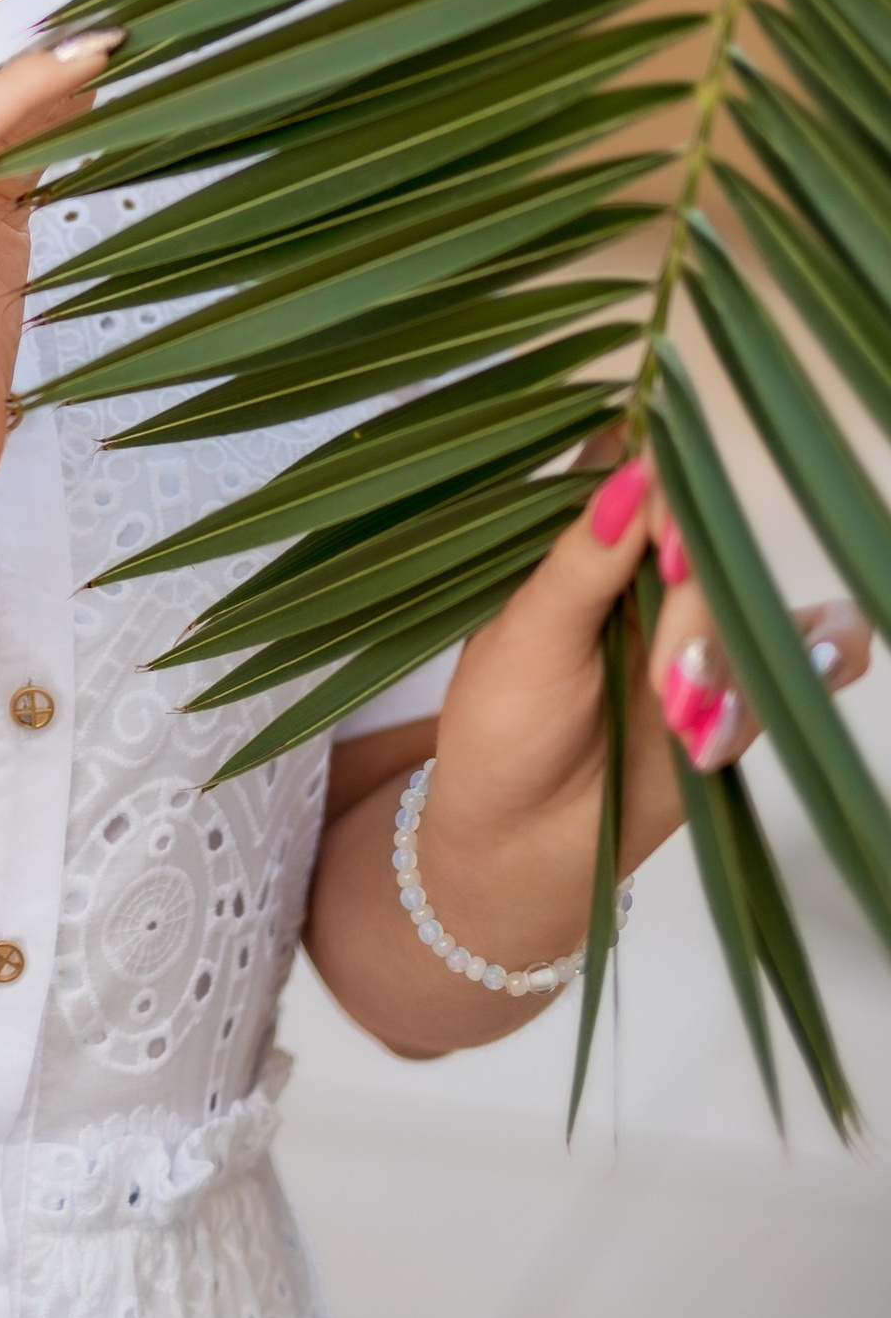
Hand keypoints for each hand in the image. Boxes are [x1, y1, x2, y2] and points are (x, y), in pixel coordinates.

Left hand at [417, 455, 871, 971]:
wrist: (524, 847)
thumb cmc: (501, 728)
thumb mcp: (525, 639)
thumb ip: (585, 560)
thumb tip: (640, 471)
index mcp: (584, 543)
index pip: (642, 474)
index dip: (664, 490)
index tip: (660, 549)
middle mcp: (649, 575)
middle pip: (708, 545)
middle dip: (693, 613)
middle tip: (665, 681)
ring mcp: (701, 633)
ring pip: (758, 604)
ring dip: (729, 664)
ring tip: (680, 726)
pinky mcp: (743, 690)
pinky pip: (817, 653)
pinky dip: (816, 666)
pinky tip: (752, 713)